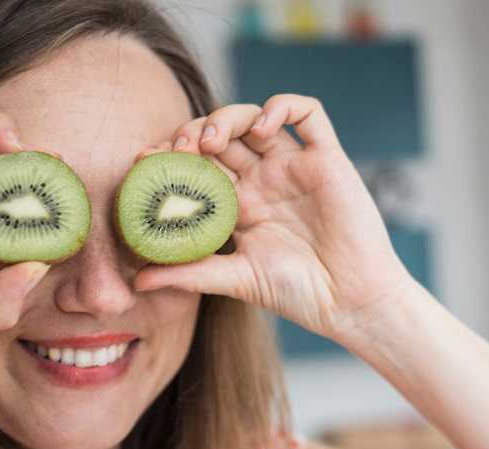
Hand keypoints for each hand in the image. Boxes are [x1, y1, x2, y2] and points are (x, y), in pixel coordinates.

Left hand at [133, 94, 411, 344]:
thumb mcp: (236, 279)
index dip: (170, 156)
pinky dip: (283, 107)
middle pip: (222, 135)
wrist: (351, 302)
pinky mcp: (328, 159)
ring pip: (256, 117)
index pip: (198, 165)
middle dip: (195, 132)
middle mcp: (265, 180)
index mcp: (240, 205)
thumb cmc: (298, 293)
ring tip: (214, 140)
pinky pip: (309, 114)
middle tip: (180, 149)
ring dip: (228, 116)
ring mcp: (295, 166)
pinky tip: (263, 129)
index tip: (146, 162)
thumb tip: (138, 280)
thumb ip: (189, 272)